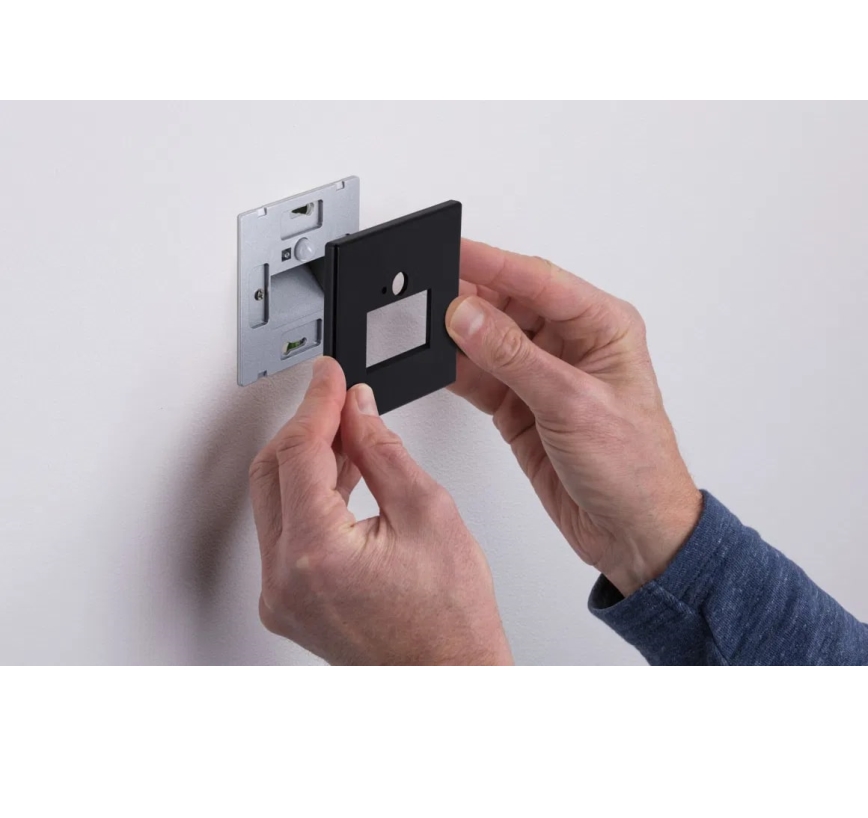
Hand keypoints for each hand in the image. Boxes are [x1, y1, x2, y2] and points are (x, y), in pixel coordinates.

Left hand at [248, 356, 511, 664]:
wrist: (449, 676)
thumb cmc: (450, 619)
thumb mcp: (428, 512)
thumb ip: (382, 450)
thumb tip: (357, 410)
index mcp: (316, 553)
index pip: (299, 450)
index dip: (316, 403)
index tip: (330, 375)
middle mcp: (284, 579)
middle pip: (272, 471)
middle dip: (305, 426)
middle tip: (337, 397)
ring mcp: (281, 595)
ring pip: (274, 498)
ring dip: (306, 458)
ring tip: (347, 432)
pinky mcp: (288, 601)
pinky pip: (285, 530)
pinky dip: (308, 494)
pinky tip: (338, 473)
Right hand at [446, 239, 701, 596]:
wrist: (631, 532)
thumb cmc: (634, 467)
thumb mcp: (573, 404)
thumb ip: (514, 357)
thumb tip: (468, 316)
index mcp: (601, 326)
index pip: (538, 280)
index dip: (493, 263)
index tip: (452, 252)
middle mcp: (571, 344)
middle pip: (508, 303)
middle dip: (468, 298)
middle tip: (427, 295)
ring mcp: (542, 374)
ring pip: (488, 338)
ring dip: (457, 335)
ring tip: (423, 328)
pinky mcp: (520, 403)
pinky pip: (479, 375)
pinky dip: (456, 370)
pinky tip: (435, 362)